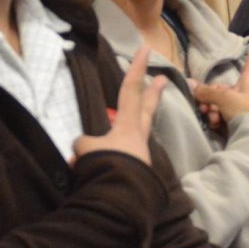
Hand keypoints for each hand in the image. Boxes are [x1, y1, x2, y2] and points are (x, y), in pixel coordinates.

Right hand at [73, 46, 165, 165]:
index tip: (146, 49)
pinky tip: (105, 175)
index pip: (131, 90)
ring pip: (131, 139)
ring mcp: (140, 156)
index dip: (136, 68)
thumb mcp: (86, 150)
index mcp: (127, 126)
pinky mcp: (138, 174)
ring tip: (105, 151)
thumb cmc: (106, 167)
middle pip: (145, 108)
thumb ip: (86, 144)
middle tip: (164, 78)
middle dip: (153, 93)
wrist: (122, 198)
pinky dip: (110, 166)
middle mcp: (138, 138)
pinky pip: (118, 164)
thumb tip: (85, 152)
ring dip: (122, 138)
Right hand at [192, 30, 248, 129]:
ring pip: (218, 103)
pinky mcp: (236, 123)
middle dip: (210, 96)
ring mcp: (240, 108)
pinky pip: (220, 116)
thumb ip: (206, 91)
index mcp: (248, 81)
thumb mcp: (223, 98)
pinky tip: (215, 124)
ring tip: (211, 116)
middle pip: (223, 88)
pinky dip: (216, 119)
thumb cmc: (245, 112)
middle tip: (205, 105)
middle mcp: (245, 93)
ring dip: (211, 109)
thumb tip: (190, 85)